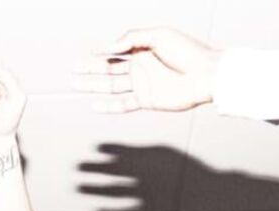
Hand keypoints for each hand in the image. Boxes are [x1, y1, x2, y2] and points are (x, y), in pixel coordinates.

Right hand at [73, 27, 219, 112]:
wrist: (206, 74)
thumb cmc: (187, 51)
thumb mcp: (159, 35)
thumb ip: (132, 38)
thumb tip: (110, 46)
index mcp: (141, 49)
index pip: (114, 50)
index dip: (98, 52)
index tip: (85, 53)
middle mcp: (139, 67)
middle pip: (108, 68)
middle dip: (89, 69)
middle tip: (72, 70)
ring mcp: (142, 84)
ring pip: (111, 85)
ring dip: (93, 85)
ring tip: (75, 84)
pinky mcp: (146, 100)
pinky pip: (123, 104)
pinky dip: (108, 106)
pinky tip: (94, 105)